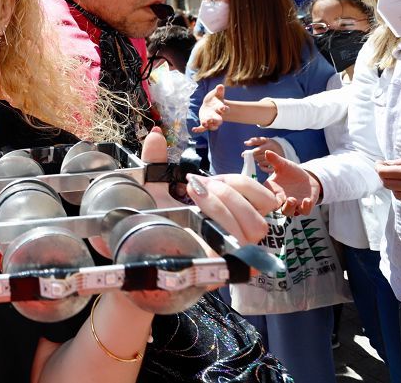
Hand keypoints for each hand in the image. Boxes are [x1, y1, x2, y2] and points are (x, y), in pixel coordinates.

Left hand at [140, 129, 277, 244]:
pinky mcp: (226, 265)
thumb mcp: (154, 189)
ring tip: (196, 195)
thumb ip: (155, 161)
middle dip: (231, 188)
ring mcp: (234, 251)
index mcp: (232, 216)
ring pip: (256, 225)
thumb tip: (155, 135)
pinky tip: (197, 212)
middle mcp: (238, 234)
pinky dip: (220, 219)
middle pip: (264, 208)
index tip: (209, 178)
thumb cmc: (152, 222)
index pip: (265, 198)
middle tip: (198, 185)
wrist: (136, 249)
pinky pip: (239, 242)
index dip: (241, 182)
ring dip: (225, 202)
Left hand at [192, 84, 227, 133]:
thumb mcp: (216, 93)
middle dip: (215, 120)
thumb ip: (219, 90)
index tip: (223, 108)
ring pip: (212, 126)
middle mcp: (217, 115)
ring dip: (208, 126)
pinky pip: (203, 128)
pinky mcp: (205, 123)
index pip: (225, 109)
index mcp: (221, 108)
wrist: (210, 105)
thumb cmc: (215, 98)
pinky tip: (194, 129)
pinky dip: (199, 129)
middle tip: (211, 119)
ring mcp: (211, 120)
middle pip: (219, 120)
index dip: (225, 109)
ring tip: (204, 124)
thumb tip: (220, 86)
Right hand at [265, 151, 320, 214]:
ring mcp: (293, 205)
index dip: (266, 198)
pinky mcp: (304, 206)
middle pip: (276, 209)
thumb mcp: (283, 165)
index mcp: (273, 190)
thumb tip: (267, 152)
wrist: (306, 178)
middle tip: (283, 199)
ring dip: (290, 208)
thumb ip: (275, 160)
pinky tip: (307, 200)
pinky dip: (305, 207)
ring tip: (293, 200)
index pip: (266, 197)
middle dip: (278, 205)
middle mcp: (281, 200)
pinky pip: (304, 211)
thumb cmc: (291, 172)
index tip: (268, 194)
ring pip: (289, 213)